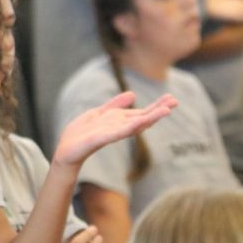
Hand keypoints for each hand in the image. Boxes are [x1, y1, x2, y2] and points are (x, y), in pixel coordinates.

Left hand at [53, 92, 177, 167]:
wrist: (66, 149)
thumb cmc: (81, 133)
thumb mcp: (98, 113)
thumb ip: (114, 105)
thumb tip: (133, 94)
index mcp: (119, 121)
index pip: (142, 113)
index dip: (156, 106)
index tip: (171, 98)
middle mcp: (119, 128)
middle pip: (143, 118)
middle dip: (158, 110)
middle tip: (176, 101)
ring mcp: (112, 134)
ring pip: (135, 125)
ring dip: (150, 118)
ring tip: (166, 111)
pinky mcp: (101, 139)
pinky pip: (117, 133)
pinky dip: (129, 127)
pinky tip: (141, 122)